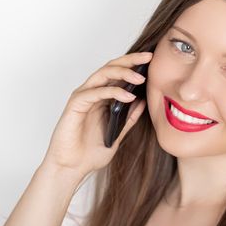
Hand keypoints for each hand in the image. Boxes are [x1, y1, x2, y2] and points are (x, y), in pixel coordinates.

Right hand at [41, 51, 151, 177]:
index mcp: (102, 97)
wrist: (72, 169)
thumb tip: (143, 101)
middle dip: (131, 60)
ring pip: (103, 74)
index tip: (152, 59)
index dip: (134, 64)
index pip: (118, 73)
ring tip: (140, 78)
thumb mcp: (119, 133)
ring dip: (123, 73)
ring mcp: (83, 97)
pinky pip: (95, 92)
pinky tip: (128, 96)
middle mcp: (92, 92)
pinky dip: (112, 92)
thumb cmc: (91, 153)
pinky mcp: (75, 105)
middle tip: (149, 57)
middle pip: (111, 67)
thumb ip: (129, 117)